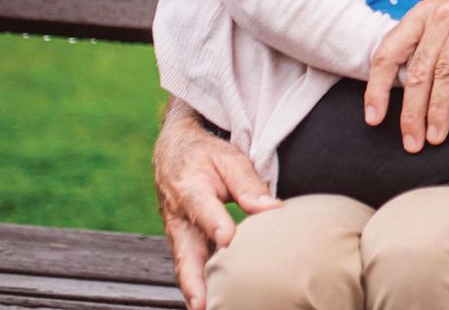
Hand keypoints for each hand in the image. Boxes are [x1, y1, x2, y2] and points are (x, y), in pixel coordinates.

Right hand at [153, 101, 282, 309]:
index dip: (214, 225)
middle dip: (193, 280)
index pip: (202, 208)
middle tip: (202, 303)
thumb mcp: (229, 159)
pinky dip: (198, 282)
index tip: (228, 240)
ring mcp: (178, 231)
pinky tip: (211, 300)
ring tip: (205, 309)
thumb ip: (249, 185)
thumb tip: (273, 209)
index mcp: (190, 189)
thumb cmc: (206, 156)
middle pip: (184, 251)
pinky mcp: (183, 240)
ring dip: (194, 288)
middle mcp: (179, 216)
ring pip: (185, 264)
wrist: (174, 153)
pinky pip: (190, 264)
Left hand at [365, 0, 448, 152]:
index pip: (388, 52)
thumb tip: (404, 81)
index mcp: (423, 14)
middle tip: (412, 141)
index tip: (373, 118)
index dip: (377, 88)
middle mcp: (440, 14)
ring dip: (438, 109)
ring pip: (442, 72)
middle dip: (411, 112)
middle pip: (416, 70)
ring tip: (436, 136)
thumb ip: (430, 44)